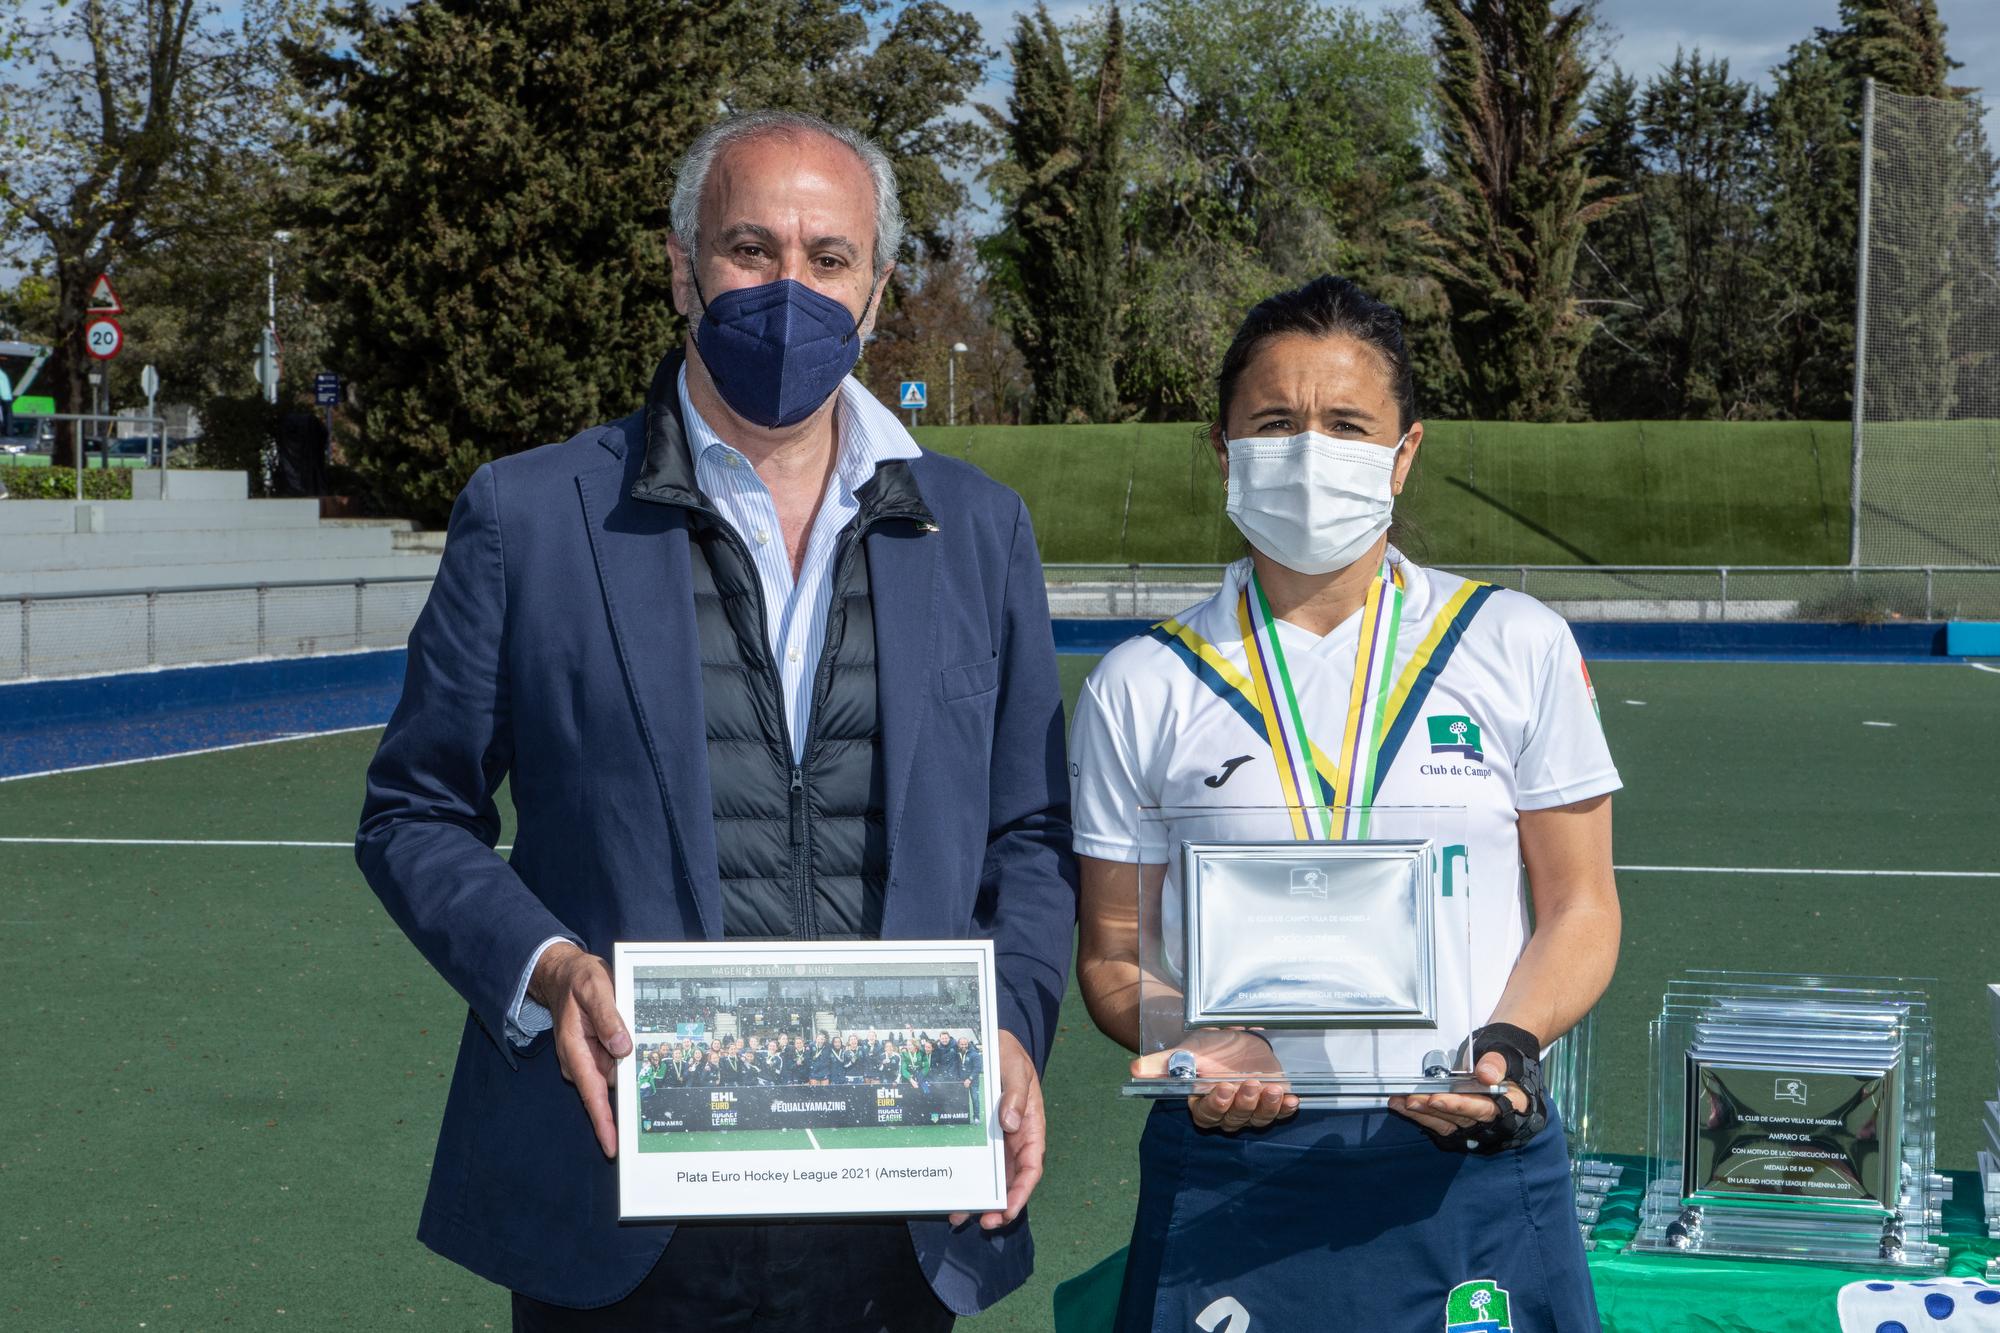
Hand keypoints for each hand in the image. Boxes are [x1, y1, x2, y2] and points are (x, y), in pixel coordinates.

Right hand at [529, 941, 631, 1158]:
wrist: (565, 974)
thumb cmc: (578, 981)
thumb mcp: (595, 989)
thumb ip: (608, 1017)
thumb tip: (623, 1047)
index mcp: (575, 1050)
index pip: (591, 1093)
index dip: (603, 1122)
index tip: (612, 1147)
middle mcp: (581, 1061)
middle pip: (606, 1092)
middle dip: (625, 1105)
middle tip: (648, 1116)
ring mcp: (590, 1058)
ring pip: (615, 1078)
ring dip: (631, 1079)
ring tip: (650, 1074)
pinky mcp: (599, 1052)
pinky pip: (617, 1065)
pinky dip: (629, 1065)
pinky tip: (643, 1058)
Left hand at [948, 1031, 1042, 1230]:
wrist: (986, 1042)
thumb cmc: (1005, 1053)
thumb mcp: (1014, 1066)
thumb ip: (1016, 1092)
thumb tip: (1012, 1124)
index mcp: (1030, 1125)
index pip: (1031, 1165)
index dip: (1023, 1190)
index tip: (1009, 1207)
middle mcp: (1014, 1139)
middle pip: (1011, 1179)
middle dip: (1001, 1204)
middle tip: (986, 1222)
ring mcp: (995, 1141)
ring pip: (991, 1177)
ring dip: (979, 1199)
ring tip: (961, 1217)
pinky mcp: (977, 1138)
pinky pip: (973, 1163)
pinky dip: (965, 1181)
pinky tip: (950, 1196)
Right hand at [1130, 1030, 1297, 1132]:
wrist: (1234, 1041)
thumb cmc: (1207, 1050)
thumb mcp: (1185, 1053)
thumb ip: (1161, 1064)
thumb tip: (1133, 1070)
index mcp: (1202, 1105)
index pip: (1207, 1114)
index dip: (1216, 1104)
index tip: (1223, 1087)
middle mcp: (1227, 1114)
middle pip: (1234, 1118)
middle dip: (1243, 1102)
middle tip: (1249, 1083)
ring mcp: (1251, 1111)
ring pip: (1257, 1118)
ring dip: (1266, 1106)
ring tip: (1272, 1089)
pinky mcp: (1272, 1104)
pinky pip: (1279, 1113)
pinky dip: (1286, 1108)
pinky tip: (1293, 1099)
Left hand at [1387, 1051, 1525, 1136]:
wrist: (1502, 1065)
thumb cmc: (1504, 1060)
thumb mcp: (1506, 1055)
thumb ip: (1497, 1063)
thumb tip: (1486, 1075)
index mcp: (1511, 1105)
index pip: (1484, 1109)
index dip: (1460, 1106)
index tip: (1437, 1099)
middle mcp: (1493, 1119)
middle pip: (1461, 1118)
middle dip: (1433, 1109)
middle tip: (1411, 1099)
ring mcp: (1475, 1123)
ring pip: (1447, 1123)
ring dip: (1422, 1113)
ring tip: (1400, 1102)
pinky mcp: (1460, 1123)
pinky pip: (1439, 1122)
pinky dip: (1421, 1115)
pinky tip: (1402, 1106)